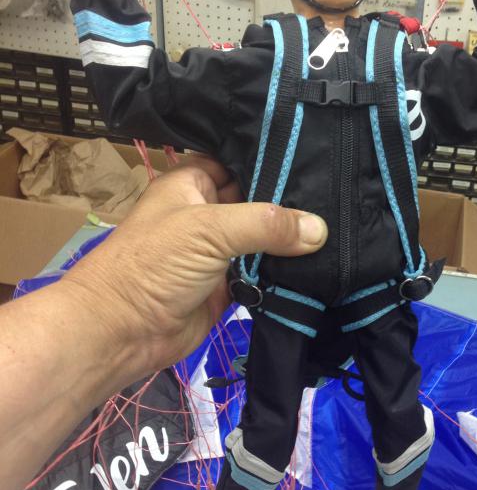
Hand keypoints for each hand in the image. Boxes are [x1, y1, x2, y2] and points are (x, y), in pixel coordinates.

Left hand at [60, 156, 327, 386]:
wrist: (121, 331)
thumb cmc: (154, 264)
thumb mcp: (209, 230)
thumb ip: (266, 225)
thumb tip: (321, 229)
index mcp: (192, 184)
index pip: (238, 160)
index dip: (271, 158)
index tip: (319, 157)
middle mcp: (206, 213)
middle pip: (256, 200)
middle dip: (291, 202)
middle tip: (340, 196)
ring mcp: (217, 252)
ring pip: (263, 239)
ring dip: (292, 240)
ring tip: (341, 229)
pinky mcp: (228, 286)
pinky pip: (263, 273)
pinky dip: (285, 272)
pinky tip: (321, 265)